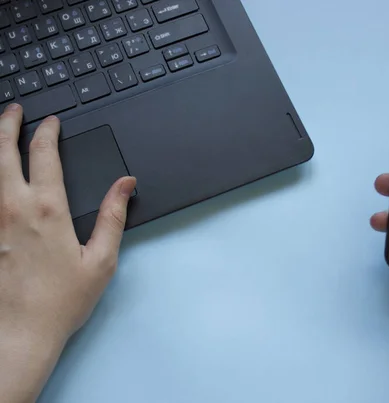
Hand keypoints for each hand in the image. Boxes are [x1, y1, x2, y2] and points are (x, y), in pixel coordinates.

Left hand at [0, 104, 135, 402]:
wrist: (18, 334)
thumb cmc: (61, 301)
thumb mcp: (101, 259)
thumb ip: (113, 215)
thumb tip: (125, 184)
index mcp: (46, 210)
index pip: (43, 155)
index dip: (46, 132)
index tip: (50, 121)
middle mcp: (11, 208)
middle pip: (2, 152)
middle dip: (7, 125)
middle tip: (12, 110)